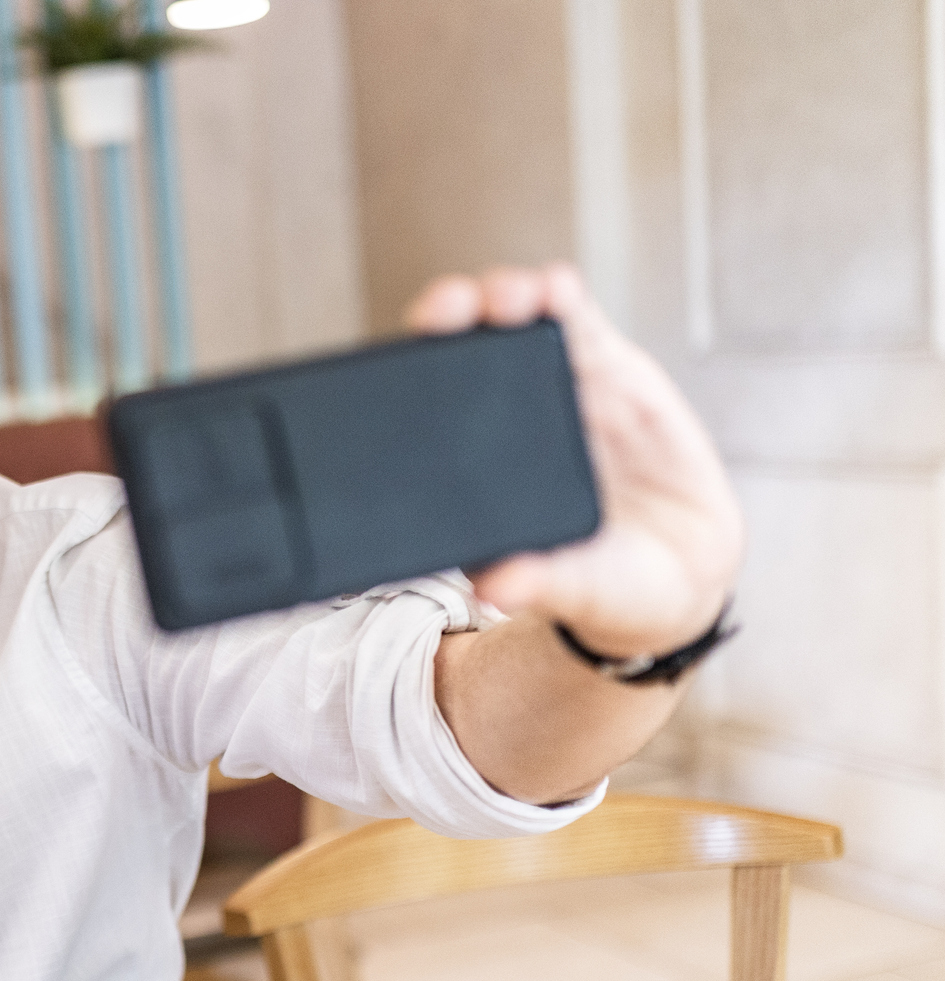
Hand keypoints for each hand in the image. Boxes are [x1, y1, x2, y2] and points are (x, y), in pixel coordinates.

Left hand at [406, 264, 741, 658]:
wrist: (683, 573)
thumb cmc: (607, 583)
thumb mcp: (574, 589)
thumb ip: (540, 582)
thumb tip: (497, 585)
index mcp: (476, 471)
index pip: (426, 411)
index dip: (409, 378)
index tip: (403, 363)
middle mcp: (505, 423)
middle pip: (466, 354)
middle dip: (453, 318)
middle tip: (450, 308)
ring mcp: (556, 391)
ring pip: (521, 327)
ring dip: (509, 298)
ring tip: (511, 296)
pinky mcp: (610, 373)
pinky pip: (581, 328)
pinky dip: (566, 303)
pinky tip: (557, 287)